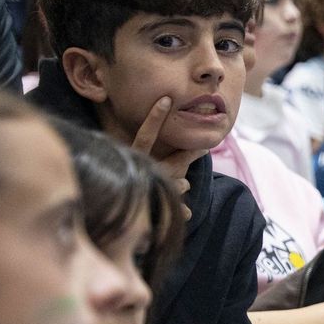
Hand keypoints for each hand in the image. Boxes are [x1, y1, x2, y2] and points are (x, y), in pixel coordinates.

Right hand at [132, 97, 207, 217]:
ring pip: (184, 184)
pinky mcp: (164, 211)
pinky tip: (186, 213)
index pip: (145, 136)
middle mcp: (147, 175)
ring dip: (182, 186)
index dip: (154, 118)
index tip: (166, 100)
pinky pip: (183, 210)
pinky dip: (184, 211)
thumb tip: (157, 136)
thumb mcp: (133, 169)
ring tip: (178, 187)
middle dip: (193, 154)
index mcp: (136, 161)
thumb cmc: (125, 189)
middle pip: (178, 161)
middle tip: (207, 147)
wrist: (117, 223)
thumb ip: (143, 156)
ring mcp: (157, 193)